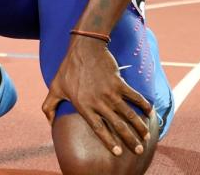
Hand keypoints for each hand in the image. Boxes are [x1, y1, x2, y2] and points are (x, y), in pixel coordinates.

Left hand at [42, 35, 152, 156]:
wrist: (84, 48)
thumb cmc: (68, 68)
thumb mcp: (55, 87)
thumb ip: (49, 106)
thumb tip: (49, 122)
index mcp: (84, 106)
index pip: (98, 129)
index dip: (109, 142)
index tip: (118, 152)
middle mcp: (99, 102)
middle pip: (117, 125)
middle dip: (129, 139)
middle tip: (138, 149)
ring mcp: (110, 92)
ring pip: (129, 114)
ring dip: (139, 126)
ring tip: (146, 136)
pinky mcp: (119, 82)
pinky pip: (134, 96)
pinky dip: (144, 105)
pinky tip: (150, 112)